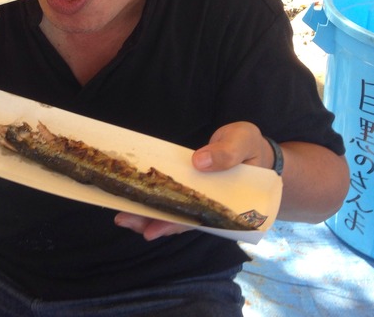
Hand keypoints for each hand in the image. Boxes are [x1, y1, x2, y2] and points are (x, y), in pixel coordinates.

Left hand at [115, 122, 272, 239]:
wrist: (251, 147)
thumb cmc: (249, 146)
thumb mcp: (243, 141)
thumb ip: (227, 151)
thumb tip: (199, 161)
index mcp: (224, 204)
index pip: (196, 219)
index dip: (175, 225)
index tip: (153, 230)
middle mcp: (207, 206)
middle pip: (178, 218)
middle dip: (151, 221)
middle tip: (125, 220)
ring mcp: (196, 197)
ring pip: (170, 211)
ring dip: (146, 214)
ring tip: (122, 216)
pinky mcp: (187, 187)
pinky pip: (168, 196)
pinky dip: (151, 199)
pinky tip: (131, 201)